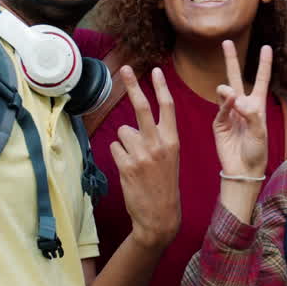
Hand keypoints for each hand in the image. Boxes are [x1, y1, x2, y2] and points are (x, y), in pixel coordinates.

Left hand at [110, 66, 180, 249]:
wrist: (160, 216)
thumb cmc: (164, 186)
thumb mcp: (170, 159)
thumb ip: (156, 139)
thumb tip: (130, 125)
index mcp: (172, 141)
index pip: (167, 108)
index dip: (160, 87)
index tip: (155, 70)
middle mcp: (158, 145)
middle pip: (142, 108)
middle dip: (133, 85)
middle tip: (125, 68)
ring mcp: (141, 155)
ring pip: (123, 132)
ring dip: (124, 142)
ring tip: (134, 160)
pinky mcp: (126, 166)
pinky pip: (114, 148)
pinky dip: (118, 155)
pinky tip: (128, 170)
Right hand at [212, 41, 271, 177]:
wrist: (243, 169)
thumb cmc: (257, 151)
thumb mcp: (260, 132)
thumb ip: (250, 113)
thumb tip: (235, 98)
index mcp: (258, 105)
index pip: (261, 79)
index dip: (264, 63)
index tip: (266, 47)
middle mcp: (243, 105)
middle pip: (236, 77)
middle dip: (231, 60)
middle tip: (226, 41)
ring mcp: (229, 113)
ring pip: (224, 91)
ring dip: (227, 90)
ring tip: (230, 95)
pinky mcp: (219, 122)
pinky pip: (220, 109)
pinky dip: (224, 105)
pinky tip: (229, 103)